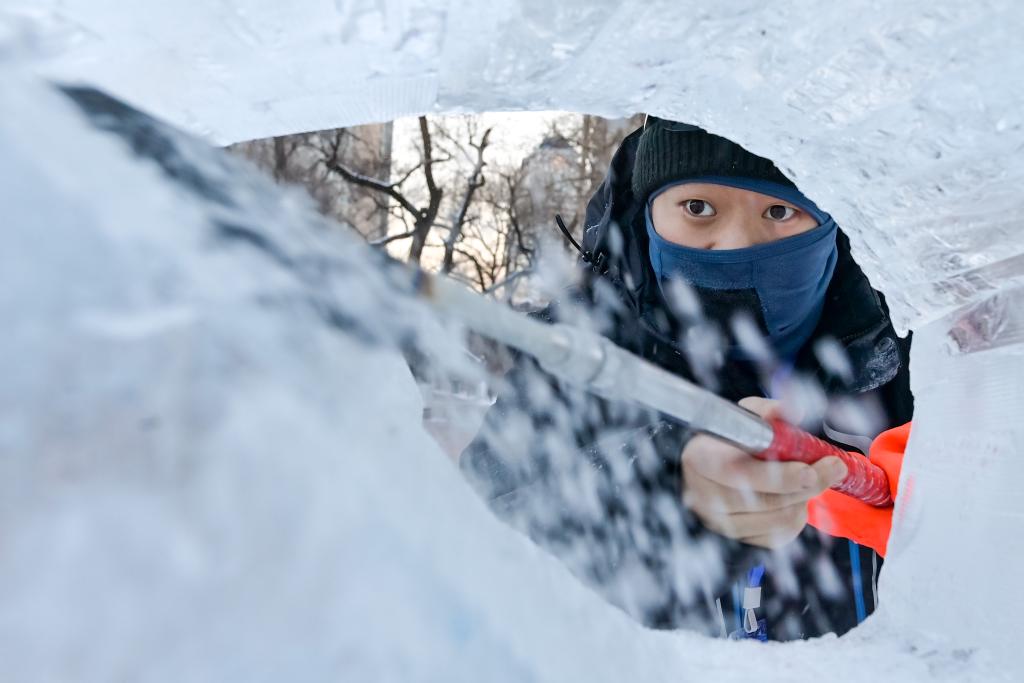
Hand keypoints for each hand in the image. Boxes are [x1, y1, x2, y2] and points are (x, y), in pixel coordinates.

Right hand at [681, 397, 847, 548]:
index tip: (810, 468)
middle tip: (833, 468)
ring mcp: (718, 522)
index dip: (779, 475)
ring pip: (779, 518)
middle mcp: (703, 495)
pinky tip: (792, 498)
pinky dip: (796, 516)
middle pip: (768, 500)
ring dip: (803, 498)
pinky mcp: (736, 539)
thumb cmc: (731, 439)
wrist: (712, 467)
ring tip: (805, 479)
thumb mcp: (747, 416)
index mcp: (700, 458)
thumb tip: (794, 410)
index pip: (740, 473)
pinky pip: (780, 534)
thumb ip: (770, 412)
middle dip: (809, 484)